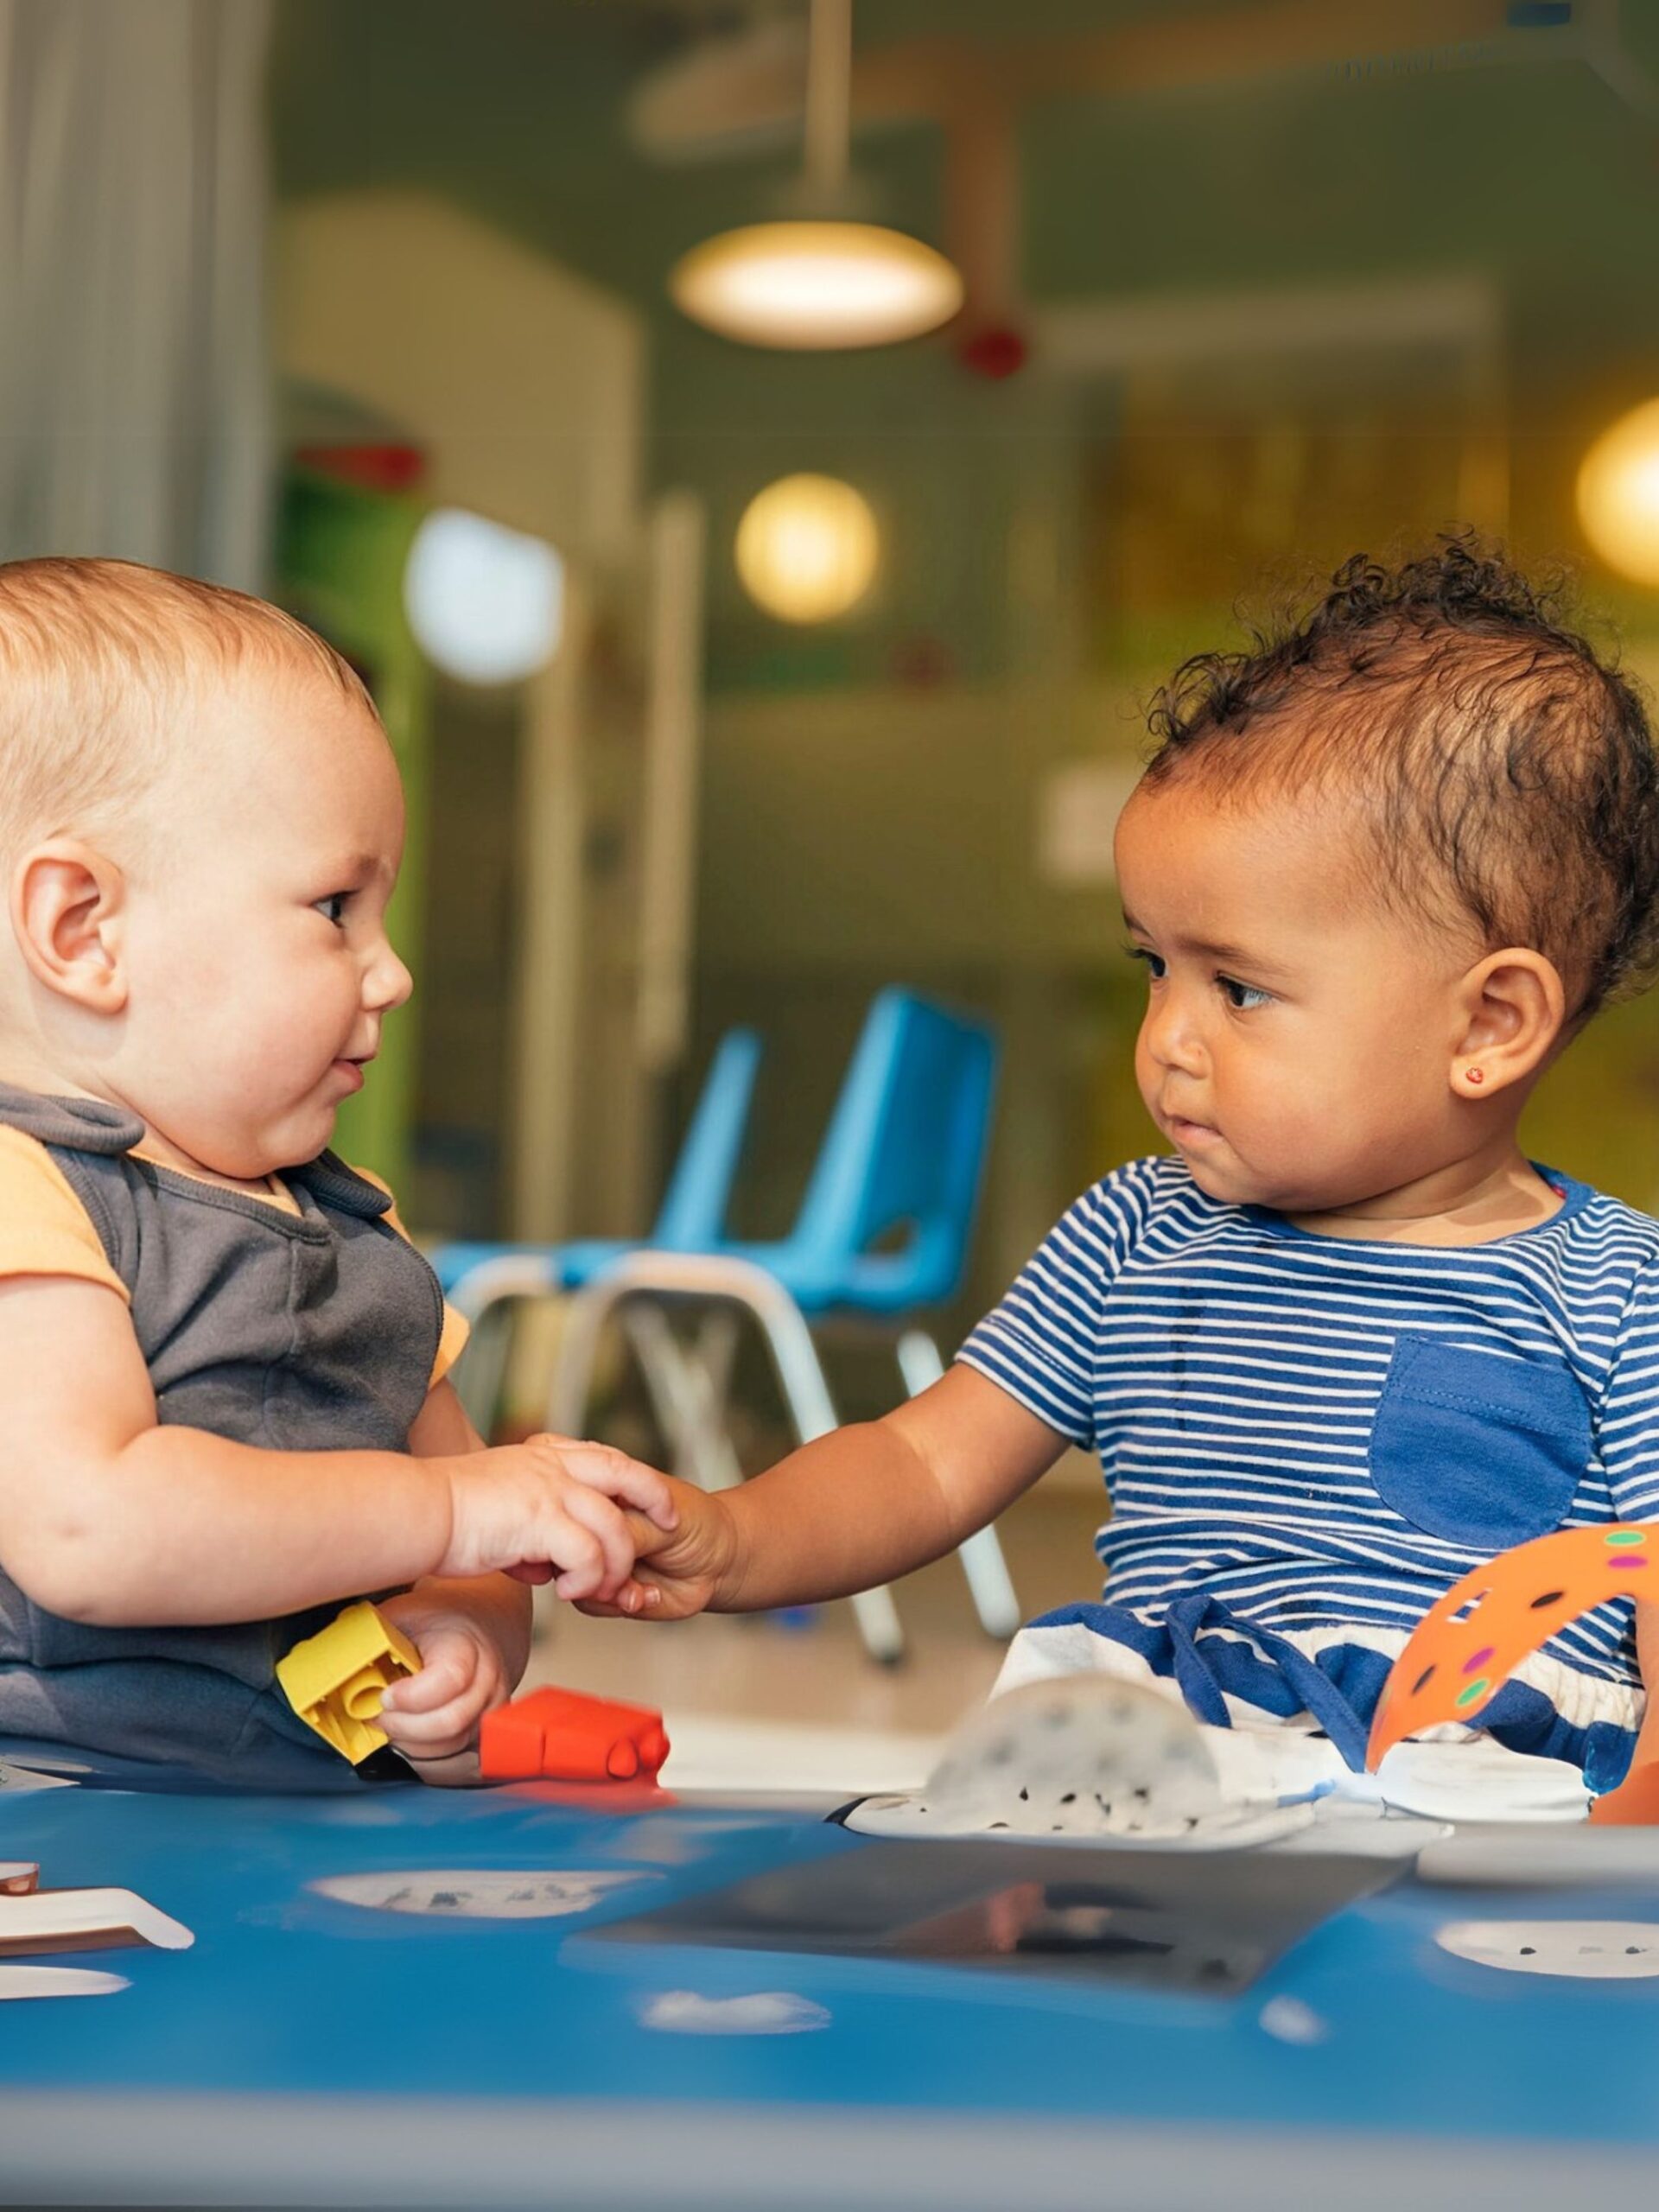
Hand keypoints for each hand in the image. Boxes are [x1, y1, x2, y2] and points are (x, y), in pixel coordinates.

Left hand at [374, 1592, 512, 1784]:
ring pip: (450, 1749)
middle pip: (450, 1723)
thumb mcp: (402, 1614)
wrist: (477, 1626)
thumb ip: (372, 1637)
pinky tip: (408, 1740)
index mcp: (466, 1645)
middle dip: (403, 1727)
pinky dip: (425, 1759)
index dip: (411, 1697)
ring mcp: (490, 1711)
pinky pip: (456, 1763)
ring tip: (390, 1725)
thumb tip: (334, 1663)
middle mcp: (487, 1681)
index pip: (449, 1680)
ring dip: (410, 1745)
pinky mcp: (485, 1734)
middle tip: (378, 1716)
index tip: (384, 1695)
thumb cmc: (435, 1622)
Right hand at [440, 1432, 675, 1608]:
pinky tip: (568, 1592)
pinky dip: (588, 1577)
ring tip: (602, 1587)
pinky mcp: (541, 1520)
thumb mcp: (495, 1500)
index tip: (652, 1496)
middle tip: (670, 1524)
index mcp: (541, 1456)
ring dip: (615, 1562)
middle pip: (625, 1473)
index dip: (633, 1476)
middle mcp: (551, 1466)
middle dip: (655, 1497)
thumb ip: (526, 1519)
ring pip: (612, 1526)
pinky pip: (587, 1554)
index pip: (602, 1457)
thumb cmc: (443, 1515)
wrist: (416, 1512)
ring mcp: (549, 1490)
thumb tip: (538, 1558)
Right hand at [576, 1476, 740, 1621]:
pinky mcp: (606, 1590)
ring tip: (637, 1588)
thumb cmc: (698, 1524)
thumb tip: (587, 1544)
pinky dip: (616, 1603)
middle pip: (564, 1545)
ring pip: (573, 1577)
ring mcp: (598, 1558)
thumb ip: (624, 1530)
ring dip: (605, 1589)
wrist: (723, 1561)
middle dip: (591, 1563)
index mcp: (603, 1494)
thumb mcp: (662, 1521)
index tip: (609, 1532)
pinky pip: (590, 1602)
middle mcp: (594, 1526)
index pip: (570, 1504)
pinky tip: (643, 1596)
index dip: (579, 1522)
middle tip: (622, 1570)